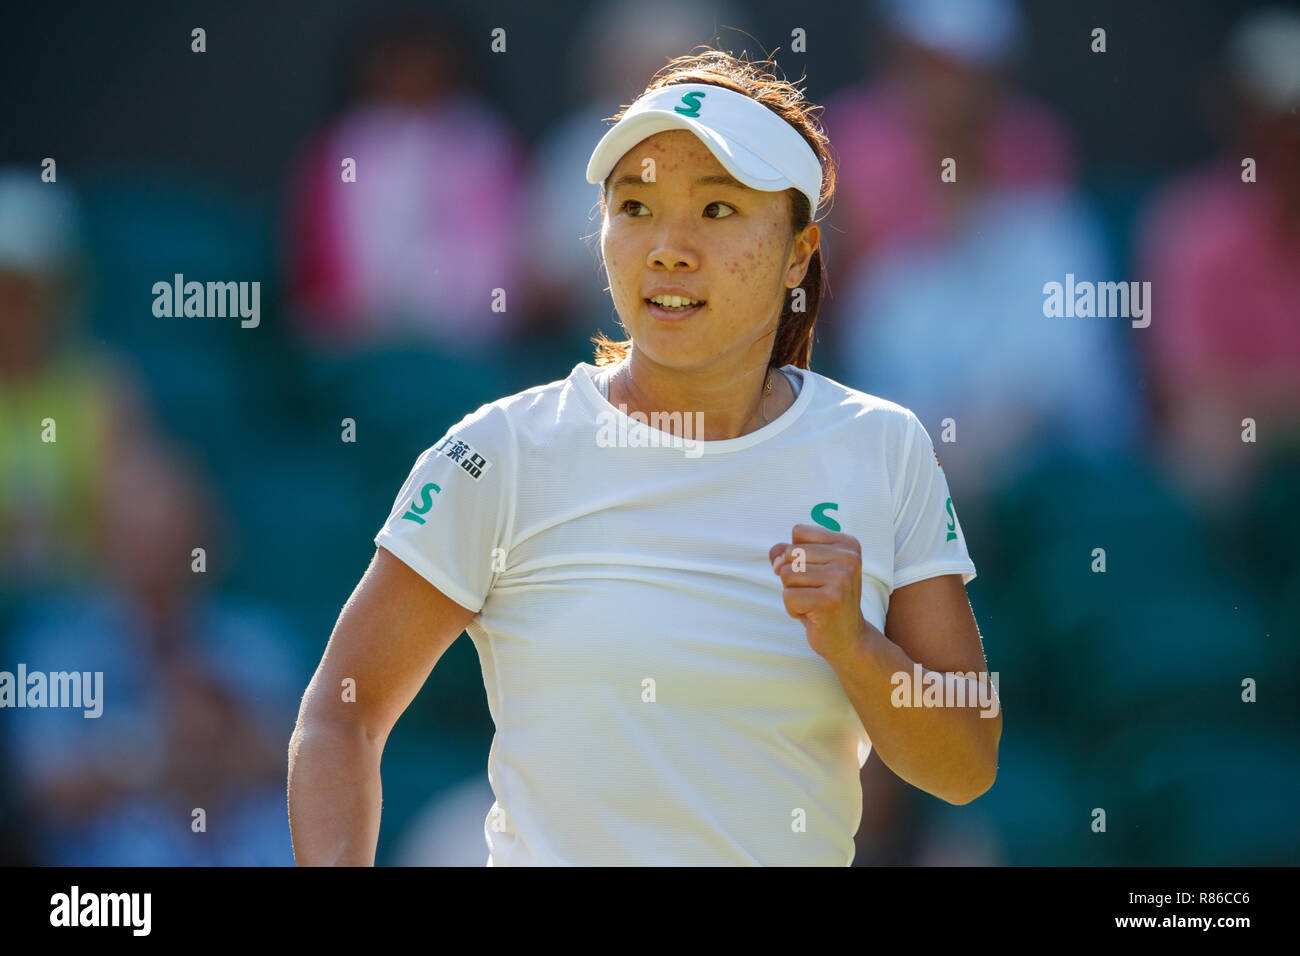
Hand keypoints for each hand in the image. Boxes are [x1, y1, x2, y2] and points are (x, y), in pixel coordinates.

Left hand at [770, 523, 868, 664]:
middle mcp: (849, 558)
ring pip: (786, 574)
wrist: (848, 638)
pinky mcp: (829, 601)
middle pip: (790, 553)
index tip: (815, 572)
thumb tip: (776, 560)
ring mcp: (841, 579)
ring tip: (814, 603)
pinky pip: (788, 596)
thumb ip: (786, 552)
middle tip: (814, 591)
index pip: (799, 531)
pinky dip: (793, 609)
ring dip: (793, 593)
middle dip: (792, 576)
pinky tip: (813, 615)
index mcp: (847, 544)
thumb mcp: (809, 568)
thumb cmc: (825, 599)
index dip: (794, 553)